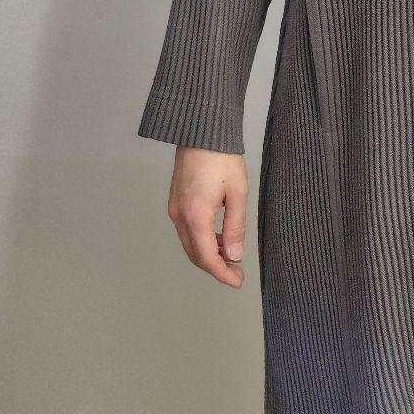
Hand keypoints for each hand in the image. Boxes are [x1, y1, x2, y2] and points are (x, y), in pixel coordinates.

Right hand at [167, 146, 247, 288]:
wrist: (202, 131)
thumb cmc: (222, 157)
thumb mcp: (238, 192)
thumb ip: (235, 226)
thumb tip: (234, 255)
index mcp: (196, 215)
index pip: (206, 257)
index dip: (222, 274)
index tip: (238, 282)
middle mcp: (180, 216)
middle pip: (195, 254)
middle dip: (216, 268)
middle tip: (237, 274)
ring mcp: (175, 209)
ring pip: (190, 244)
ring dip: (209, 254)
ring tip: (231, 257)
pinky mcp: (176, 201)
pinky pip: (187, 230)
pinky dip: (202, 240)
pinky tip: (219, 238)